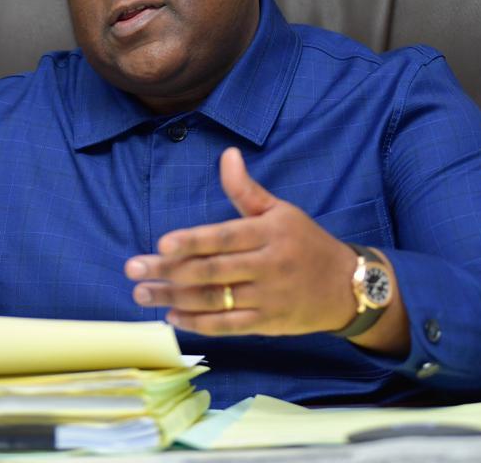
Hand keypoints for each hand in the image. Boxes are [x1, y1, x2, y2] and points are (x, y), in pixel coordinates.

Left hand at [126, 147, 360, 336]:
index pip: (224, 237)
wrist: (347, 286)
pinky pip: (227, 326)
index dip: (192, 242)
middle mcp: (268, 266)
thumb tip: (227, 154)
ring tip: (141, 293)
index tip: (161, 244)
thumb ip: (246, 189)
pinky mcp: (267, 323)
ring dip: (173, 298)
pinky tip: (171, 316)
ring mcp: (267, 297)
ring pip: (214, 300)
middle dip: (168, 271)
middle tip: (133, 269)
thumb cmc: (305, 242)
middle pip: (211, 270)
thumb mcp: (281, 211)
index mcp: (269, 233)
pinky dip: (197, 324)